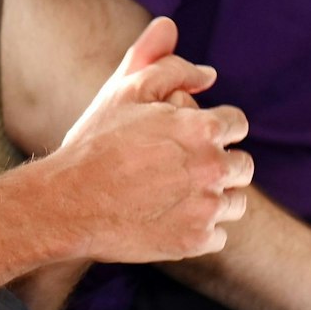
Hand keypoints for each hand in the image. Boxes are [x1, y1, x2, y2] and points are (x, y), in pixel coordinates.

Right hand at [47, 18, 253, 261]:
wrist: (68, 202)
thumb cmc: (96, 142)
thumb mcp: (127, 91)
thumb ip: (171, 68)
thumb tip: (208, 73)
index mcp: (202, 128)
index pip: (237, 124)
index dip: (213, 128)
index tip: (190, 138)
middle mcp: (212, 168)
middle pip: (242, 166)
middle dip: (218, 164)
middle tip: (180, 169)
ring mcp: (206, 208)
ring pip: (234, 202)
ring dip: (213, 198)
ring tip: (173, 195)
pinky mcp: (195, 241)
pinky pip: (218, 236)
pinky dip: (199, 229)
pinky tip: (168, 218)